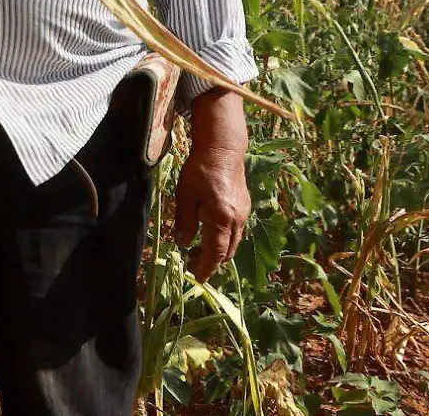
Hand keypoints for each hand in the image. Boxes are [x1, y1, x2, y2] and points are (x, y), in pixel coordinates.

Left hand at [172, 90, 250, 281]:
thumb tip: (184, 243)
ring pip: (233, 242)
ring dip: (218, 251)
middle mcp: (237, 219)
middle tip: (192, 264)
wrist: (223, 150)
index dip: (206, 268)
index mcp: (221, 219)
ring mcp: (244, 213)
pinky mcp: (245, 206)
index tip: (197, 278)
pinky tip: (209, 233)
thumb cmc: (199, 171)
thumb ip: (185, 221)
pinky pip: (236, 230)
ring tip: (198, 251)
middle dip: (212, 262)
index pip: (215, 253)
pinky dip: (224, 238)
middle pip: (227, 251)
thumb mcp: (185, 196)